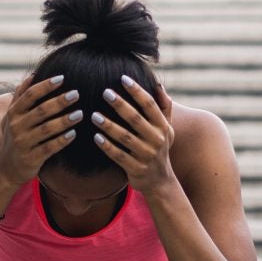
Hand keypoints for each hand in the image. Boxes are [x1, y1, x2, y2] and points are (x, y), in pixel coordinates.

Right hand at [0, 74, 82, 193]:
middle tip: (76, 94)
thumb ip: (20, 96)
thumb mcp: (11, 116)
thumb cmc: (14, 138)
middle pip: (40, 111)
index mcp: (13, 113)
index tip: (62, 78)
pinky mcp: (31, 158)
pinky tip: (73, 134)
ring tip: (80, 114)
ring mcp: (23, 143)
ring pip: (46, 129)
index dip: (45, 85)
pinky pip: (49, 147)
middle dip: (59, 101)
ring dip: (64, 121)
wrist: (5, 170)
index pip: (29, 95)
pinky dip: (62, 140)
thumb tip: (33, 74)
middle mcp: (16, 126)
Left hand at [90, 76, 176, 194]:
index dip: (137, 91)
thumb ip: (164, 107)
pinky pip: (119, 156)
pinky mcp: (136, 168)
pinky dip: (107, 146)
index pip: (150, 105)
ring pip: (125, 138)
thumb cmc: (160, 149)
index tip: (123, 78)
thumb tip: (158, 85)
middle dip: (120, 105)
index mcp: (163, 127)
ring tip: (94, 115)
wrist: (161, 182)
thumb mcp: (167, 129)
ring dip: (109, 126)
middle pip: (136, 119)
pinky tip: (95, 137)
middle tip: (105, 92)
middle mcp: (157, 140)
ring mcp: (146, 155)